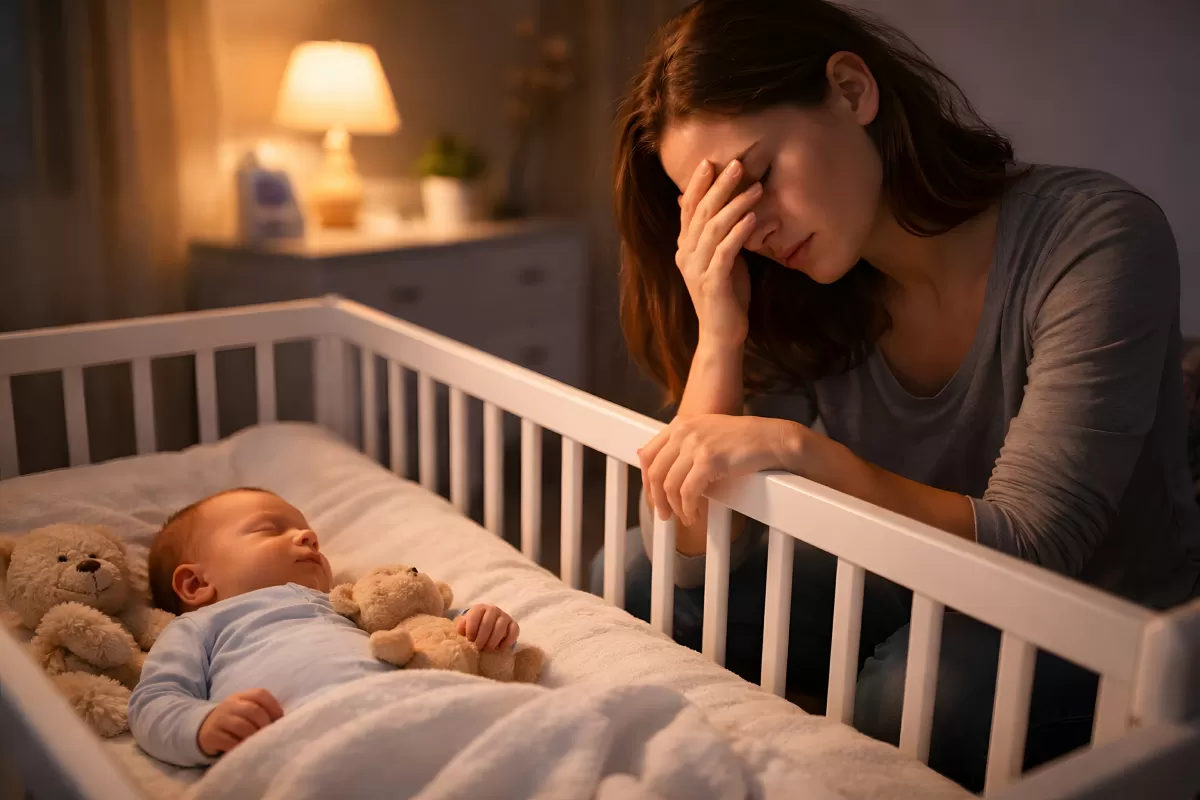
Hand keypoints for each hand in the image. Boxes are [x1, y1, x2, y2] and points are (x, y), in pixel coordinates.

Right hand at [197, 689, 282, 756]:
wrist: (204, 729)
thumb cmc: (233, 720)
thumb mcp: (245, 710)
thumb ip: (261, 711)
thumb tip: (282, 724)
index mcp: (241, 696)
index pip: (260, 694)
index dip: (273, 707)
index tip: (279, 720)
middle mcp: (230, 705)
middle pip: (253, 710)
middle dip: (264, 724)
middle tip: (269, 736)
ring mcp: (219, 719)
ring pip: (242, 726)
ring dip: (253, 737)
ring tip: (259, 744)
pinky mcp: (211, 736)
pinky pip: (229, 742)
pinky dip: (240, 746)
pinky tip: (245, 750)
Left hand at [455, 605, 518, 651]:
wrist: (489, 627)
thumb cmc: (475, 628)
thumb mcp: (466, 626)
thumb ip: (462, 627)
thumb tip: (462, 631)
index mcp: (479, 608)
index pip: (475, 616)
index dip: (471, 630)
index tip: (470, 640)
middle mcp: (493, 610)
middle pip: (488, 622)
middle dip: (482, 637)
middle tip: (478, 647)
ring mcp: (504, 616)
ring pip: (500, 627)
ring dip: (493, 640)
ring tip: (488, 649)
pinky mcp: (514, 624)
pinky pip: (513, 631)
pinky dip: (507, 641)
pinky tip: (499, 648)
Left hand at [639, 415, 804, 525]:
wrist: (770, 439)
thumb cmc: (740, 441)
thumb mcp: (704, 433)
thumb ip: (678, 444)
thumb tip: (641, 456)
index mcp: (679, 424)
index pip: (648, 454)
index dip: (646, 481)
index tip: (654, 497)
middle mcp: (683, 431)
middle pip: (655, 472)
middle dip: (657, 499)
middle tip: (665, 516)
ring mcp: (695, 443)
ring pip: (669, 485)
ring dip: (675, 508)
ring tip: (685, 518)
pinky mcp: (708, 459)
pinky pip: (688, 492)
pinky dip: (688, 508)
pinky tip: (694, 515)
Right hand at [676, 159, 758, 348]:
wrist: (722, 333)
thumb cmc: (726, 293)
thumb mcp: (718, 257)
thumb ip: (714, 233)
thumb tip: (710, 210)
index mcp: (685, 247)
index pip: (688, 209)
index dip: (698, 185)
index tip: (710, 162)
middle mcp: (686, 255)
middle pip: (701, 213)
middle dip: (719, 186)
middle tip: (738, 165)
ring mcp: (697, 269)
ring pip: (713, 229)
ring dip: (736, 205)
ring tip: (756, 189)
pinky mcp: (712, 283)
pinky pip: (724, 251)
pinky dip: (738, 232)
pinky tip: (752, 218)